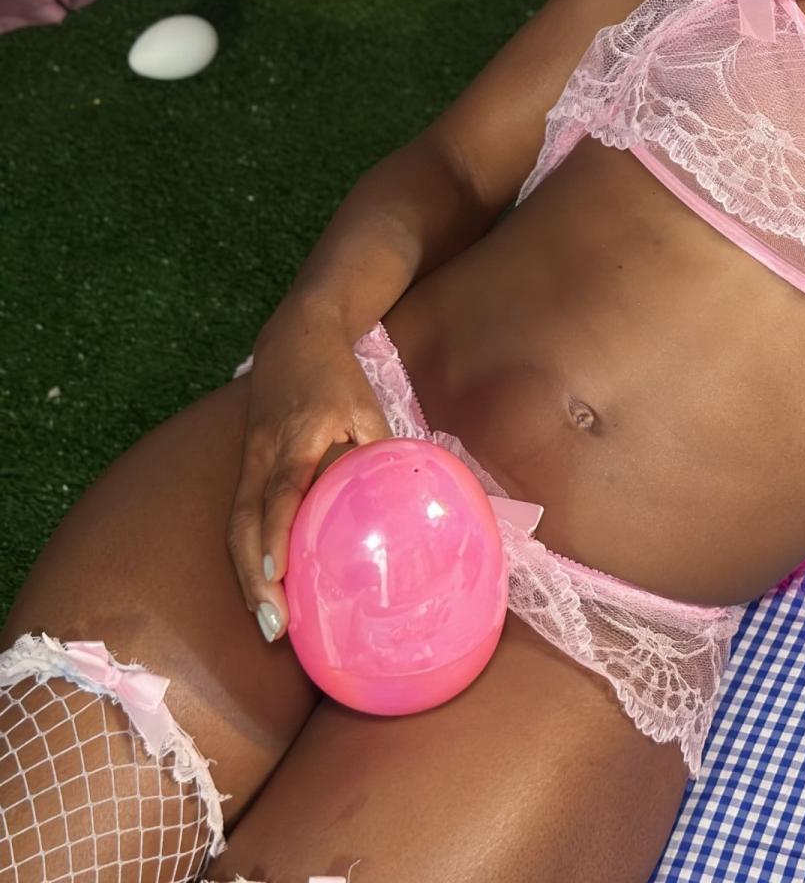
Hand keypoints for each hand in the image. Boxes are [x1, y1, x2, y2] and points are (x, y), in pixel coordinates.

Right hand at [229, 311, 391, 641]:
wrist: (294, 338)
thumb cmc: (337, 376)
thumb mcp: (366, 406)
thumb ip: (379, 451)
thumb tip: (406, 502)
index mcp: (299, 434)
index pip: (283, 488)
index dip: (278, 531)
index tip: (277, 574)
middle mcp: (264, 454)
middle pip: (247, 521)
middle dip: (256, 577)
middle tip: (273, 626)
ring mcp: (248, 462)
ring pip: (236, 526)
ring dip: (247, 577)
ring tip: (267, 623)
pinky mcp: (244, 469)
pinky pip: (240, 518)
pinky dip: (247, 556)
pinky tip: (262, 591)